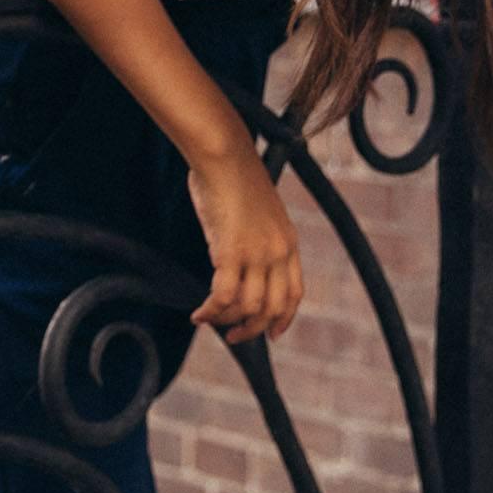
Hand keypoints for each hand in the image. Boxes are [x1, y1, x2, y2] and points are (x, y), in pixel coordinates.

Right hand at [187, 147, 303, 344]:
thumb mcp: (257, 210)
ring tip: (209, 321)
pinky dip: (211, 311)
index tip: (271, 333)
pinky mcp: (231, 252)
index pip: (294, 293)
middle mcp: (278, 252)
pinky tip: (198, 314)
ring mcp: (256, 253)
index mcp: (288, 242)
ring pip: (248, 307)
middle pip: (272, 307)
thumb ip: (257, 235)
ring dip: (227, 321)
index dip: (284, 318)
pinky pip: (223, 295)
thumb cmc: (232, 174)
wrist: (224, 155)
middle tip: (234, 336)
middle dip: (253, 329)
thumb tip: (238, 253)